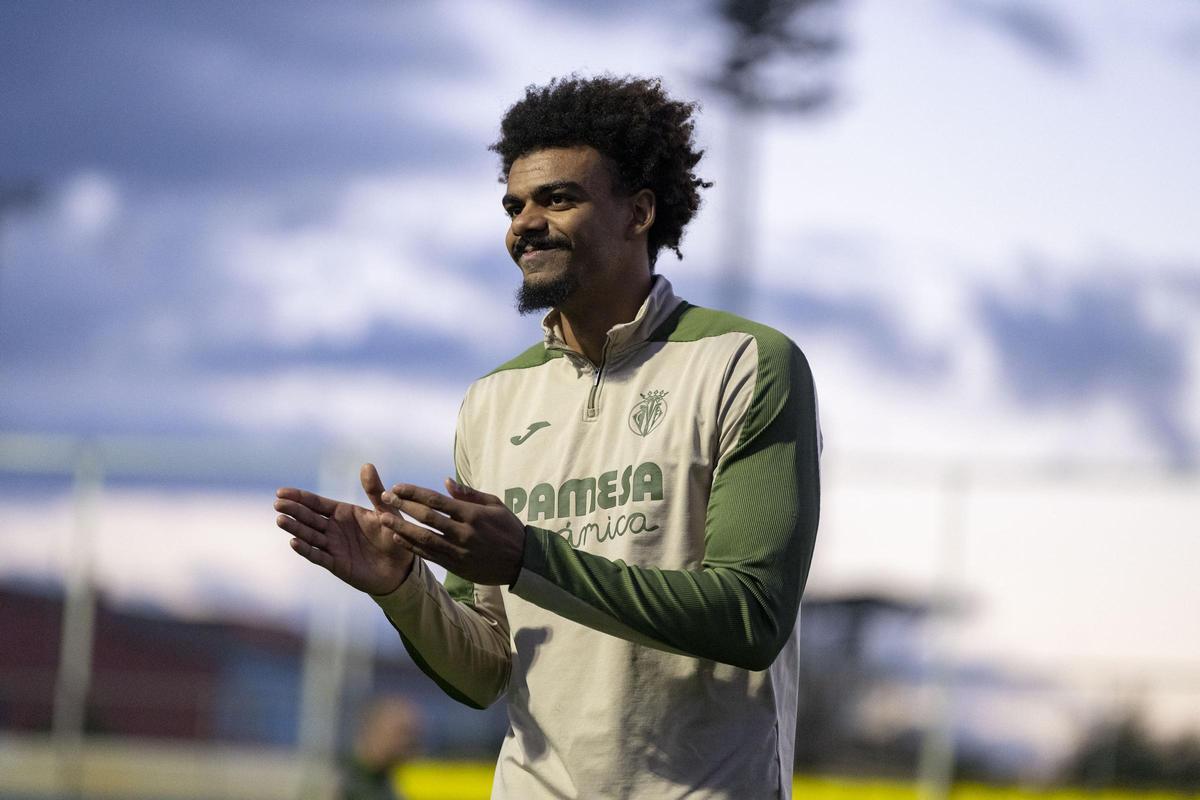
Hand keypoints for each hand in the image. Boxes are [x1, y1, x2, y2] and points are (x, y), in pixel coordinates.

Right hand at [274, 464, 414, 595]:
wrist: (401, 567)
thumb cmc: (393, 536)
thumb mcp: (385, 511)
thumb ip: (374, 491)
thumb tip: (366, 465)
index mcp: (342, 513)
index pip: (316, 503)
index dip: (299, 497)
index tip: (281, 492)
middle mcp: (333, 528)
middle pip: (309, 517)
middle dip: (293, 510)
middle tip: (277, 504)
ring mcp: (333, 546)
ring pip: (309, 536)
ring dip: (295, 528)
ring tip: (280, 520)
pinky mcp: (336, 564)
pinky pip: (318, 556)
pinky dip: (306, 550)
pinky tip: (294, 542)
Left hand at [380, 478, 525, 585]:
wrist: (522, 562)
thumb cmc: (509, 528)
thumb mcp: (495, 504)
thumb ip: (469, 493)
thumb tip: (445, 482)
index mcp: (472, 514)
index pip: (437, 500)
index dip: (414, 492)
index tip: (397, 487)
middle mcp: (463, 533)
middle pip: (427, 518)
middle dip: (403, 506)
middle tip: (385, 498)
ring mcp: (458, 551)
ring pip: (424, 538)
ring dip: (401, 528)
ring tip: (384, 519)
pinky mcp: (456, 566)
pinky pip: (429, 555)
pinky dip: (412, 546)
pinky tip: (398, 538)